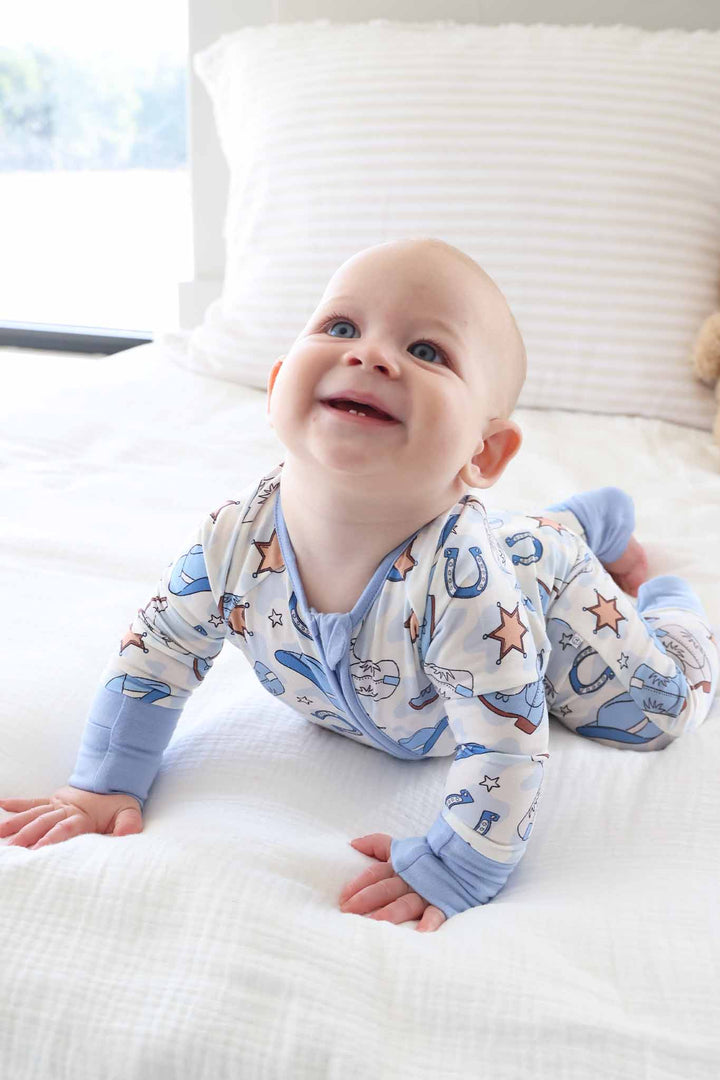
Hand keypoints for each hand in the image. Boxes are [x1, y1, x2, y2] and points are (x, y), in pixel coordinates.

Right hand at [0, 785, 142, 848]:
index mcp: (83, 815)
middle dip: (28, 834)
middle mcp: (67, 808)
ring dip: (17, 822)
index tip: (37, 850)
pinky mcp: (53, 800)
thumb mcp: (129, 813)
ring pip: (35, 813)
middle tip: (13, 847)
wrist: (114, 781)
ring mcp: (58, 803)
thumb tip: (126, 836)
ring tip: (0, 832)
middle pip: (44, 822)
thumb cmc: (119, 803)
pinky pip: (34, 802)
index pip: (65, 828)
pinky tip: (2, 804)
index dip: (52, 838)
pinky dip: (18, 803)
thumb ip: (128, 825)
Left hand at [339, 832, 446, 932]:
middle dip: (365, 900)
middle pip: (385, 888)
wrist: (464, 860)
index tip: (342, 898)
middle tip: (348, 912)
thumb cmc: (427, 857)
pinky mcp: (444, 903)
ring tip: (375, 924)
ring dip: (390, 913)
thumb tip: (352, 843)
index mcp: (399, 865)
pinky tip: (419, 933)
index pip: (374, 873)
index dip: (358, 884)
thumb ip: (377, 844)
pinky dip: (429, 923)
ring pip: (405, 903)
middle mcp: (410, 879)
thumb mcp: (401, 847)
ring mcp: (426, 892)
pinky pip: (436, 914)